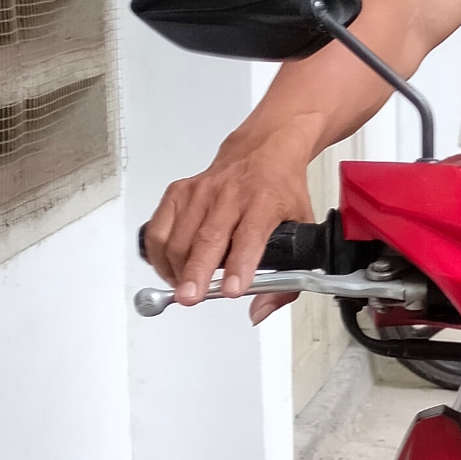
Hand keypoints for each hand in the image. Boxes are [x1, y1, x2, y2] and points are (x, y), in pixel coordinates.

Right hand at [141, 135, 315, 314]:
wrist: (264, 149)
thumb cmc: (280, 189)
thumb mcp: (302, 228)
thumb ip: (289, 280)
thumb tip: (260, 311)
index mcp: (265, 201)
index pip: (250, 236)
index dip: (239, 265)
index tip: (232, 289)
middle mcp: (231, 194)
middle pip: (208, 238)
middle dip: (196, 272)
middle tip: (190, 297)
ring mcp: (202, 192)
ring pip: (179, 236)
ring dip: (176, 268)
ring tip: (184, 288)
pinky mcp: (179, 191)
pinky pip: (158, 227)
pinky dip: (158, 253)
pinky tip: (168, 268)